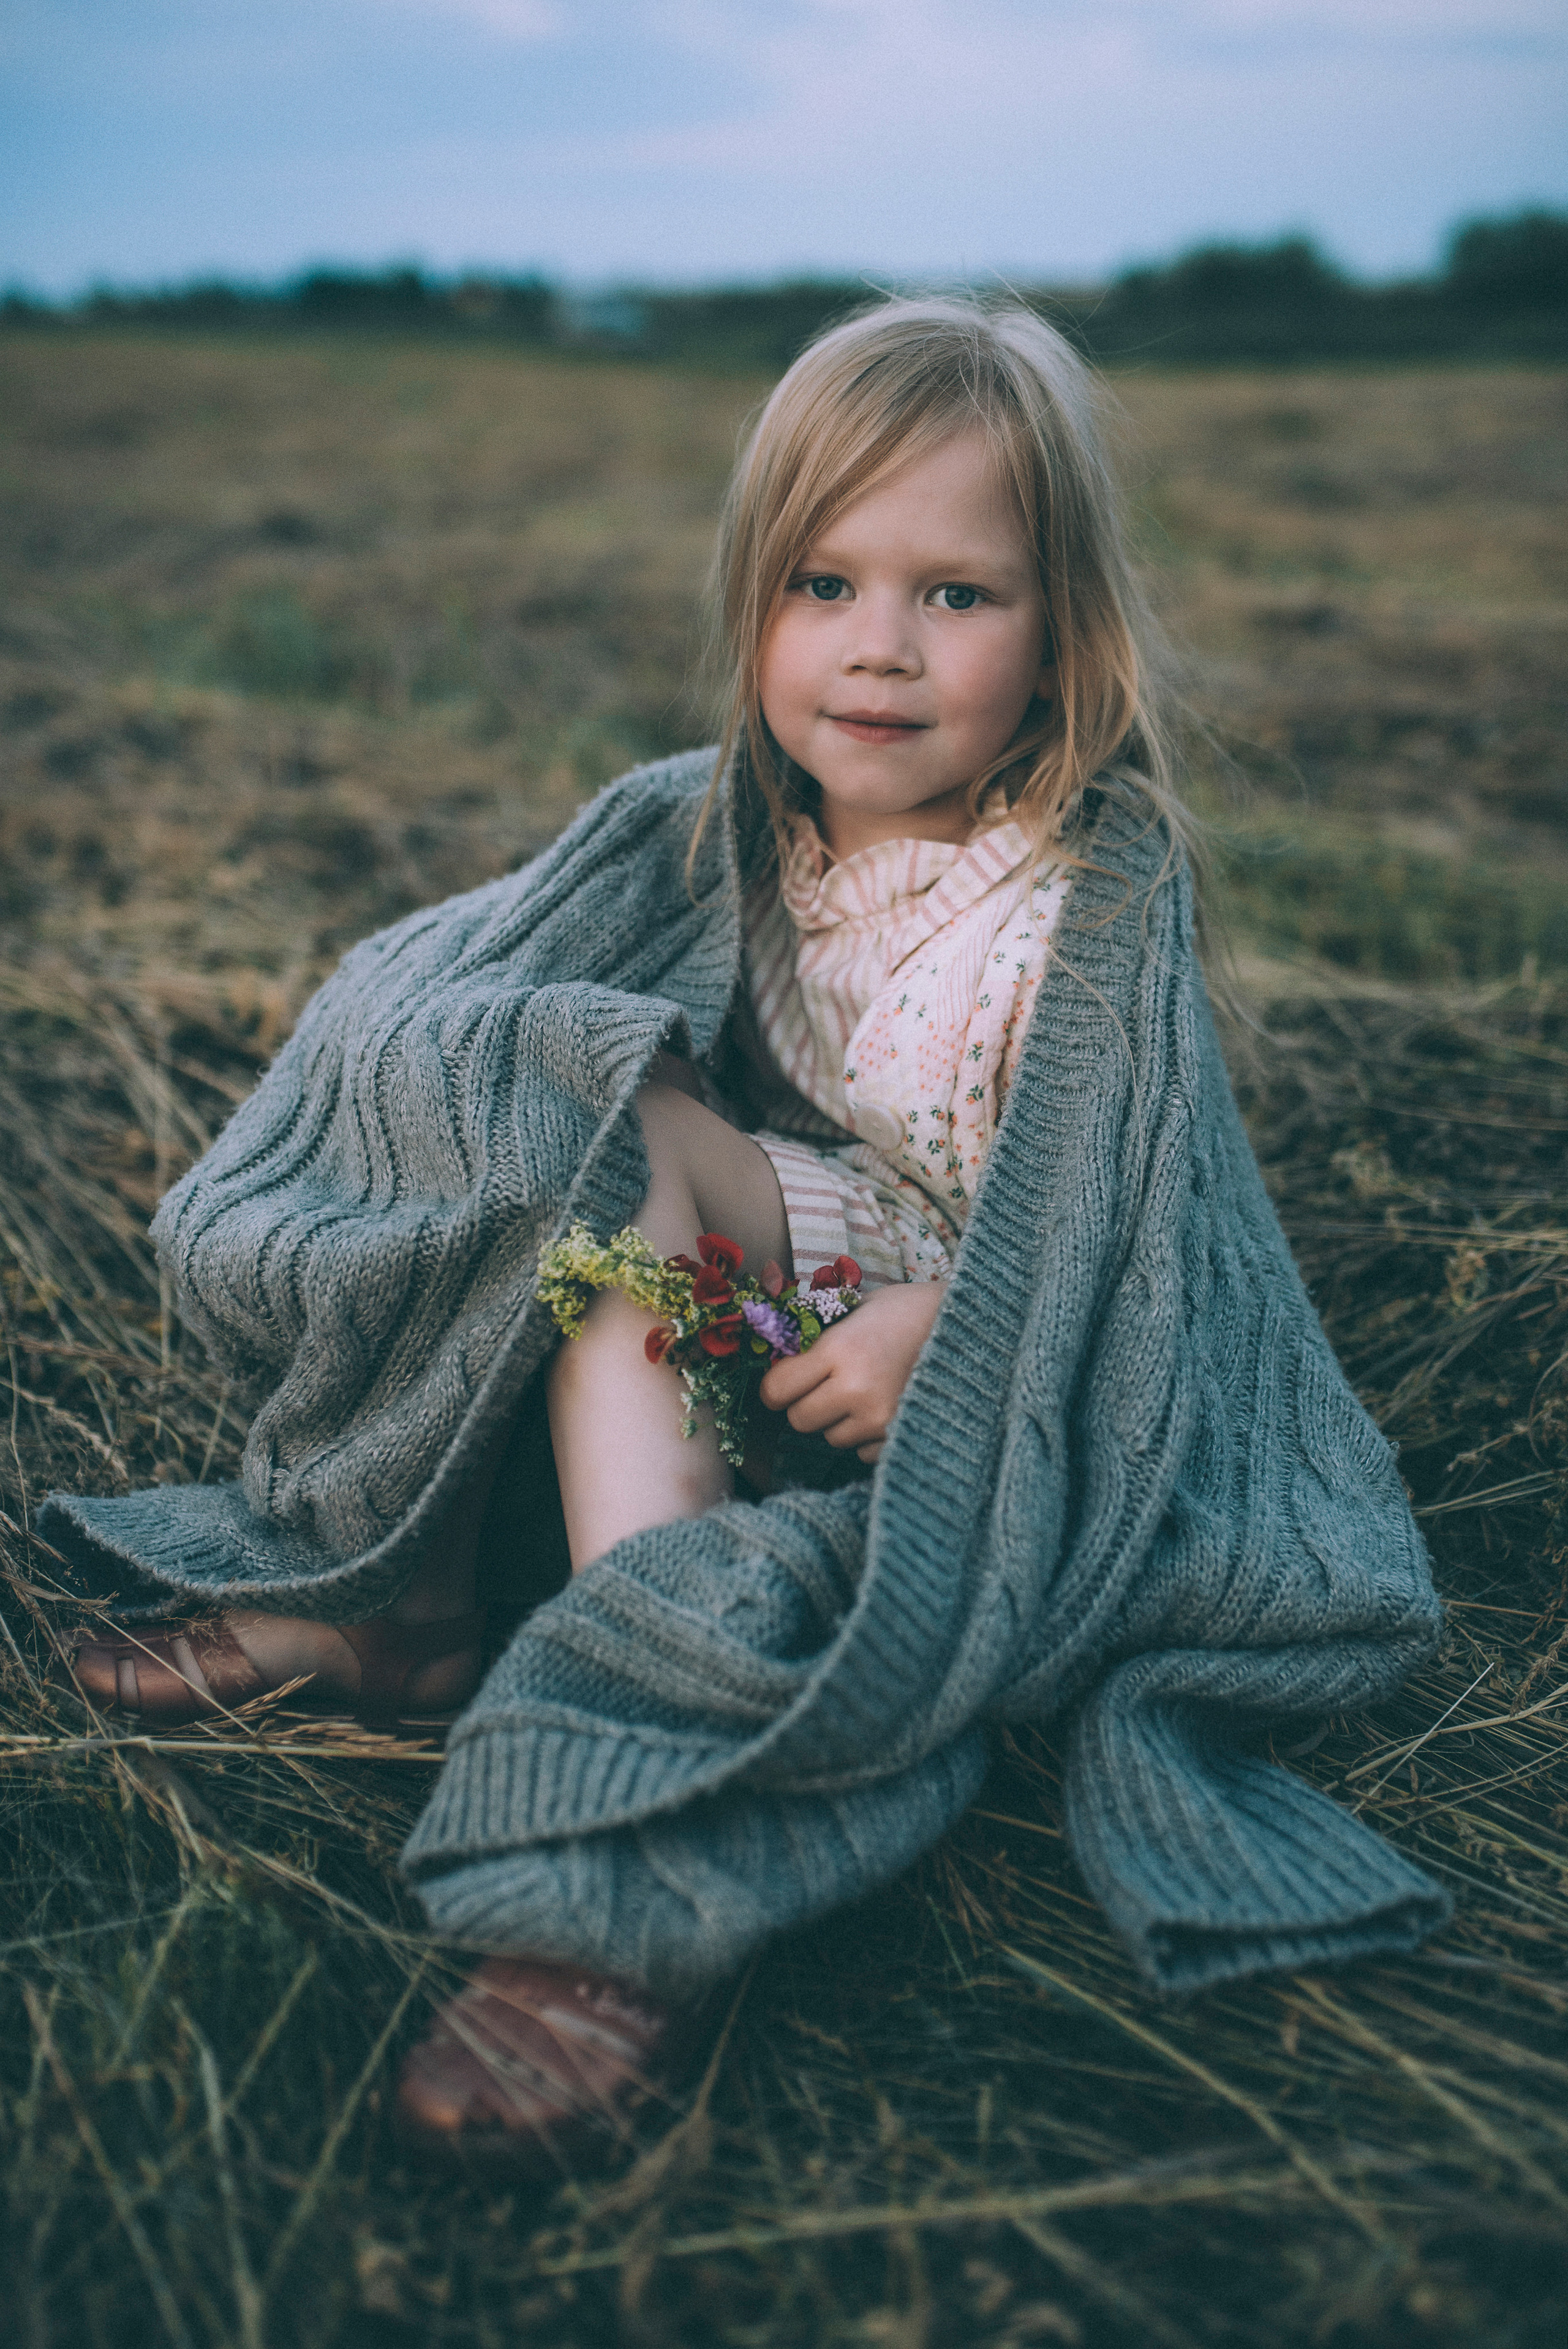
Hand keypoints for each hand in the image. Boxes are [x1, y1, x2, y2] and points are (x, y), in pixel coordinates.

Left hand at [759, 1280, 945, 1462]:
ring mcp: (881, 1418)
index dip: (776, 1386)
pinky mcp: (900, 1437)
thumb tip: (778, 1356)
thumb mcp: (856, 1307)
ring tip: (864, 1390)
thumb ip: (817, 1334)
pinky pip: (861, 1451)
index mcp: (839, 1350)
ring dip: (838, 1420)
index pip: (777, 1389)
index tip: (786, 1380)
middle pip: (799, 1420)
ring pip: (831, 1438)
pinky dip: (866, 1435)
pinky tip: (885, 1405)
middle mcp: (857, 1388)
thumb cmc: (906, 1310)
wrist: (969, 1328)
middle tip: (825, 1385)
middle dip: (805, 1404)